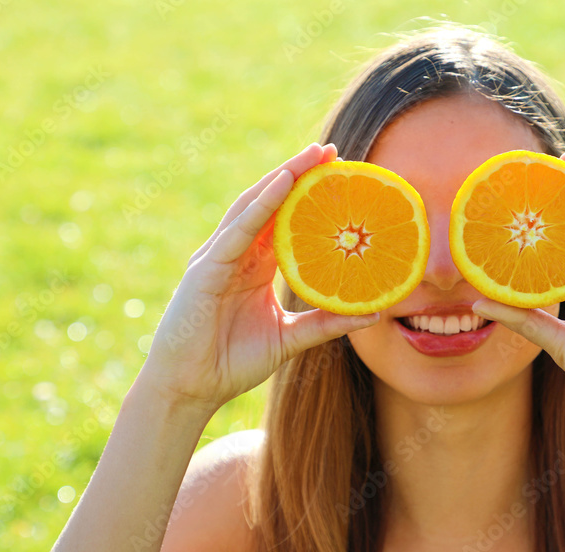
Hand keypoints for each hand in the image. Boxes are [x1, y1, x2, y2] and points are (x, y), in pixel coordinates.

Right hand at [139, 142, 379, 412]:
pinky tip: (283, 184)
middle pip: (270, 203)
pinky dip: (261, 205)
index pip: (284, 220)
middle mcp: (237, 254)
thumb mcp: (290, 338)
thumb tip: (373, 313)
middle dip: (299, 174)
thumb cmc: (233, 362)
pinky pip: (238, 231)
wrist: (191, 389)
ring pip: (253, 206)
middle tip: (332, 150)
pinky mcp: (207, 270)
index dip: (309, 195)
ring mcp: (219, 257)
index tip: (341, 173)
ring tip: (313, 155)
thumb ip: (326, 323)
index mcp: (254, 266)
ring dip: (283, 177)